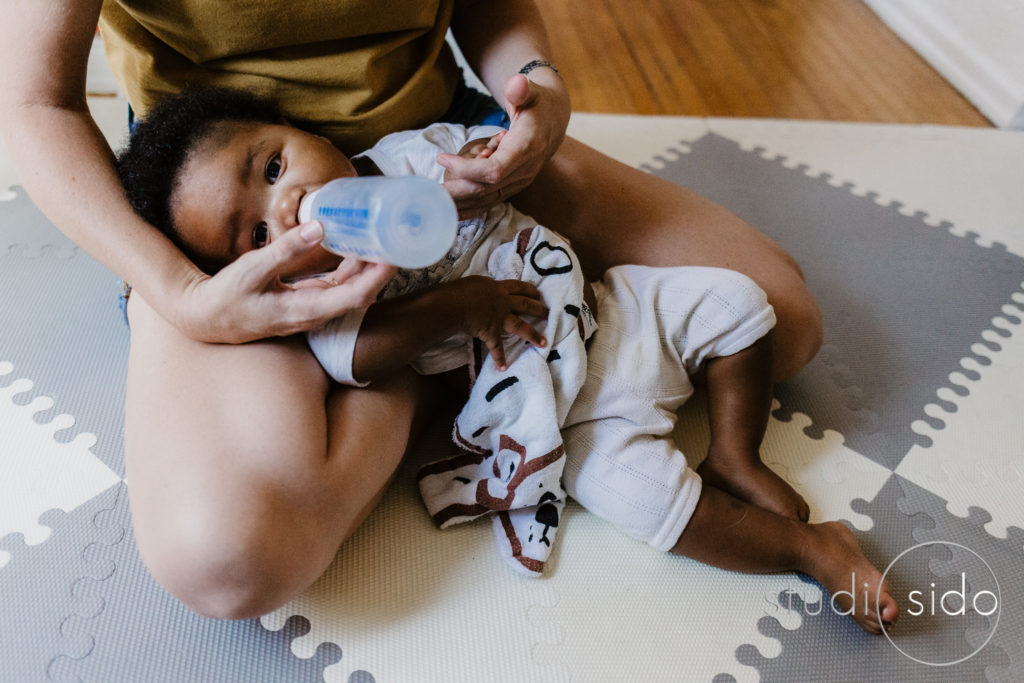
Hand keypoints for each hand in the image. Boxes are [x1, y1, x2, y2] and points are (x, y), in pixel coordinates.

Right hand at [176, 222, 395, 342]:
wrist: (209, 319)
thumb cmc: (228, 297)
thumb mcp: (252, 270)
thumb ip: (286, 249)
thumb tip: (320, 227)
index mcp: (306, 310)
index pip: (356, 295)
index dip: (379, 276)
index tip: (395, 253)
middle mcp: (317, 313)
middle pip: (362, 291)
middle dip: (381, 267)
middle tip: (398, 236)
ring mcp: (314, 308)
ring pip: (352, 287)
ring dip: (368, 265)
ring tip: (384, 235)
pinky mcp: (309, 300)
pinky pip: (338, 283)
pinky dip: (351, 264)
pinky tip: (357, 244)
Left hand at [438, 71, 569, 216]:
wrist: (552, 123)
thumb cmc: (536, 104)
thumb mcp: (531, 91)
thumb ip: (522, 88)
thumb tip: (516, 83)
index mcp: (526, 149)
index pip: (494, 170)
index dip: (467, 169)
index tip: (442, 158)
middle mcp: (524, 172)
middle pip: (485, 189)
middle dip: (455, 191)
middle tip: (427, 190)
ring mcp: (518, 183)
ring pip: (484, 200)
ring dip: (457, 203)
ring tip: (430, 201)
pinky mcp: (511, 187)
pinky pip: (487, 202)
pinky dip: (467, 207)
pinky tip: (447, 211)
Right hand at [454, 276, 547, 370]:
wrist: (452, 305)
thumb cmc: (459, 291)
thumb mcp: (475, 282)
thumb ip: (485, 287)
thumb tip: (484, 289)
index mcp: (498, 289)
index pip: (519, 287)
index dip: (530, 290)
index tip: (538, 294)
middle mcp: (503, 302)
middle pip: (526, 305)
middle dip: (539, 309)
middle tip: (549, 314)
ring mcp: (499, 318)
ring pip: (521, 326)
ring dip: (533, 335)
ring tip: (544, 342)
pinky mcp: (491, 332)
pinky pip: (496, 348)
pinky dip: (499, 358)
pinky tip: (503, 367)